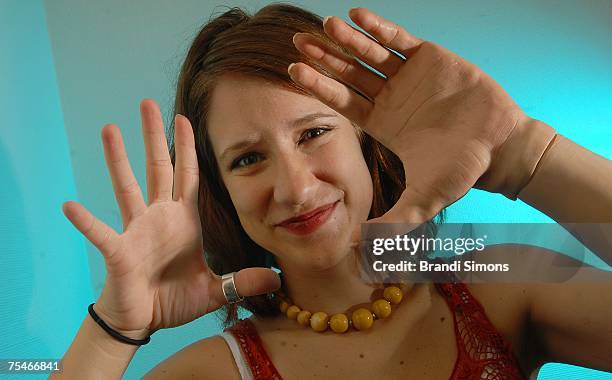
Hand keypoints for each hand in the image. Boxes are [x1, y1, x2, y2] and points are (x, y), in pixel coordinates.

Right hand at [62, 100, 279, 338]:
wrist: (144, 321)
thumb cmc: (174, 300)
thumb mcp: (215, 290)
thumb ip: (243, 281)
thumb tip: (277, 280)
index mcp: (184, 221)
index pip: (187, 175)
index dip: (186, 148)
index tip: (184, 118)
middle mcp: (159, 218)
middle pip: (157, 168)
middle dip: (154, 136)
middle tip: (148, 102)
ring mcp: (137, 231)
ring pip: (127, 188)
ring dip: (118, 160)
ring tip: (110, 128)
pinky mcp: (120, 252)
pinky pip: (101, 234)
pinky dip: (87, 222)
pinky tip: (70, 206)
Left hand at [289, 8, 553, 226]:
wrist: (499, 148)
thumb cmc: (461, 172)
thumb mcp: (422, 199)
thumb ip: (393, 221)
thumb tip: (362, 248)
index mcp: (380, 122)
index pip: (341, 101)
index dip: (318, 87)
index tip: (292, 71)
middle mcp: (388, 97)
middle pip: (348, 74)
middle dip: (324, 59)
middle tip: (298, 42)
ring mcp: (407, 76)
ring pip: (370, 54)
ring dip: (348, 41)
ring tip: (326, 26)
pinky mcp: (429, 58)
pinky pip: (399, 40)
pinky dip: (380, 28)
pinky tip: (358, 16)